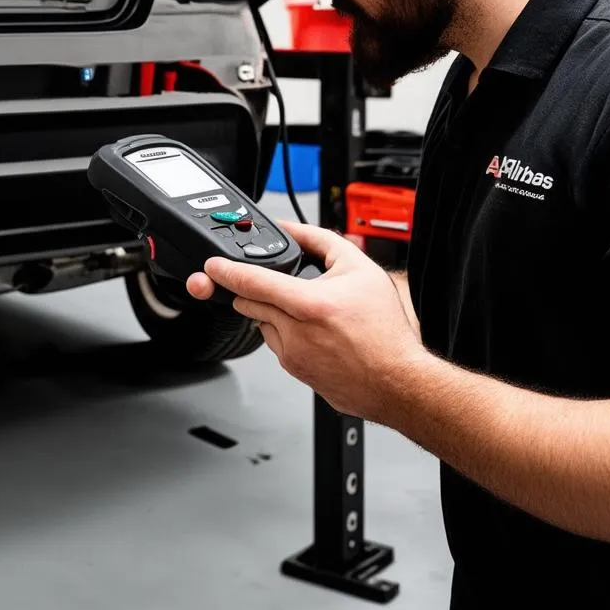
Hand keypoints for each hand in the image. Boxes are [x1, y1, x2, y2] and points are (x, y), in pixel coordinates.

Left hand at [186, 221, 426, 423]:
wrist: (397, 380)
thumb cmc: (384, 330)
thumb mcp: (359, 269)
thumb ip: (321, 241)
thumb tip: (293, 229)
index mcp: (309, 305)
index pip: (252, 283)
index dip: (226, 271)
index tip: (212, 265)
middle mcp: (296, 333)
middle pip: (250, 304)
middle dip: (253, 290)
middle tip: (273, 285)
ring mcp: (292, 356)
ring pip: (262, 324)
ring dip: (273, 313)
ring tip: (309, 311)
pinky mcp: (294, 372)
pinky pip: (276, 345)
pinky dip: (286, 333)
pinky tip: (314, 332)